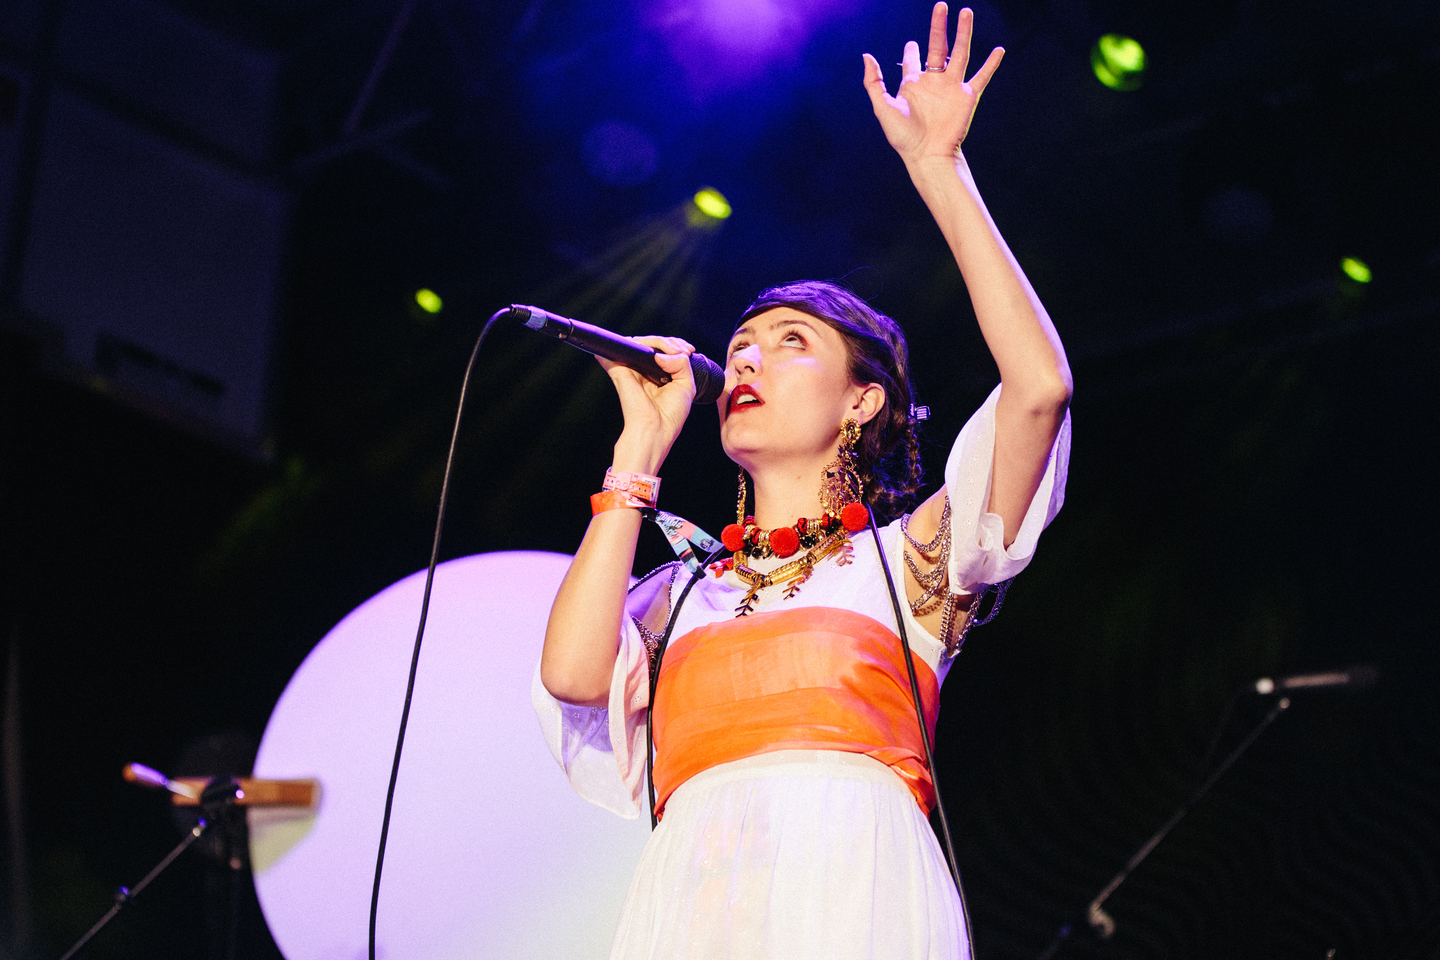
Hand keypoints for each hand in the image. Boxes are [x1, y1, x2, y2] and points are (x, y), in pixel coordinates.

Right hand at [599, 336, 695, 473]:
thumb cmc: (670, 414)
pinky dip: (639, 344)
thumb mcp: (687, 386)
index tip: (690, 351)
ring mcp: (631, 369)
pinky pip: (624, 348)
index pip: (664, 351)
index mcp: (657, 375)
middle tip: (684, 351)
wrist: (655, 429)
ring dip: (659, 341)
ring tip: (673, 351)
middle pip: (654, 344)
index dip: (677, 345)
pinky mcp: (620, 370)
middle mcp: (643, 370)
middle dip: (672, 342)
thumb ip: (681, 363)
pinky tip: (654, 353)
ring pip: (641, 342)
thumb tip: (661, 354)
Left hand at [862, 3, 1002, 165]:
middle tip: (940, 6)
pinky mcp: (967, 96)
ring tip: (966, 12)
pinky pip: (981, 76)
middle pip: (938, 47)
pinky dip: (991, 64)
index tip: (911, 44)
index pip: (912, 60)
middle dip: (938, 27)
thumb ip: (873, 82)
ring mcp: (951, 87)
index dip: (911, 51)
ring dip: (963, 32)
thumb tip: (866, 55)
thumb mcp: (882, 107)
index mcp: (913, 84)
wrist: (927, 155)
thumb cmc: (903, 136)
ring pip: (960, 53)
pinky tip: (999, 50)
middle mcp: (933, 82)